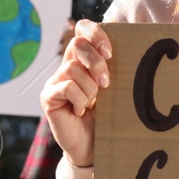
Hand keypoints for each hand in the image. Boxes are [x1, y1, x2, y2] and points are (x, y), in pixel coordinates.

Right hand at [40, 19, 110, 168]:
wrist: (93, 148)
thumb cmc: (106, 118)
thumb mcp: (113, 89)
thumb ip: (113, 68)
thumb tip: (130, 44)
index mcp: (83, 60)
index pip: (83, 30)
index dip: (96, 34)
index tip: (110, 52)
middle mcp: (66, 67)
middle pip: (77, 44)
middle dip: (96, 62)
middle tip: (106, 84)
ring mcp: (55, 82)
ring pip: (73, 68)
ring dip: (89, 88)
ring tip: (92, 105)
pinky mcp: (48, 97)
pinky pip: (66, 87)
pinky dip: (79, 100)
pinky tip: (81, 112)